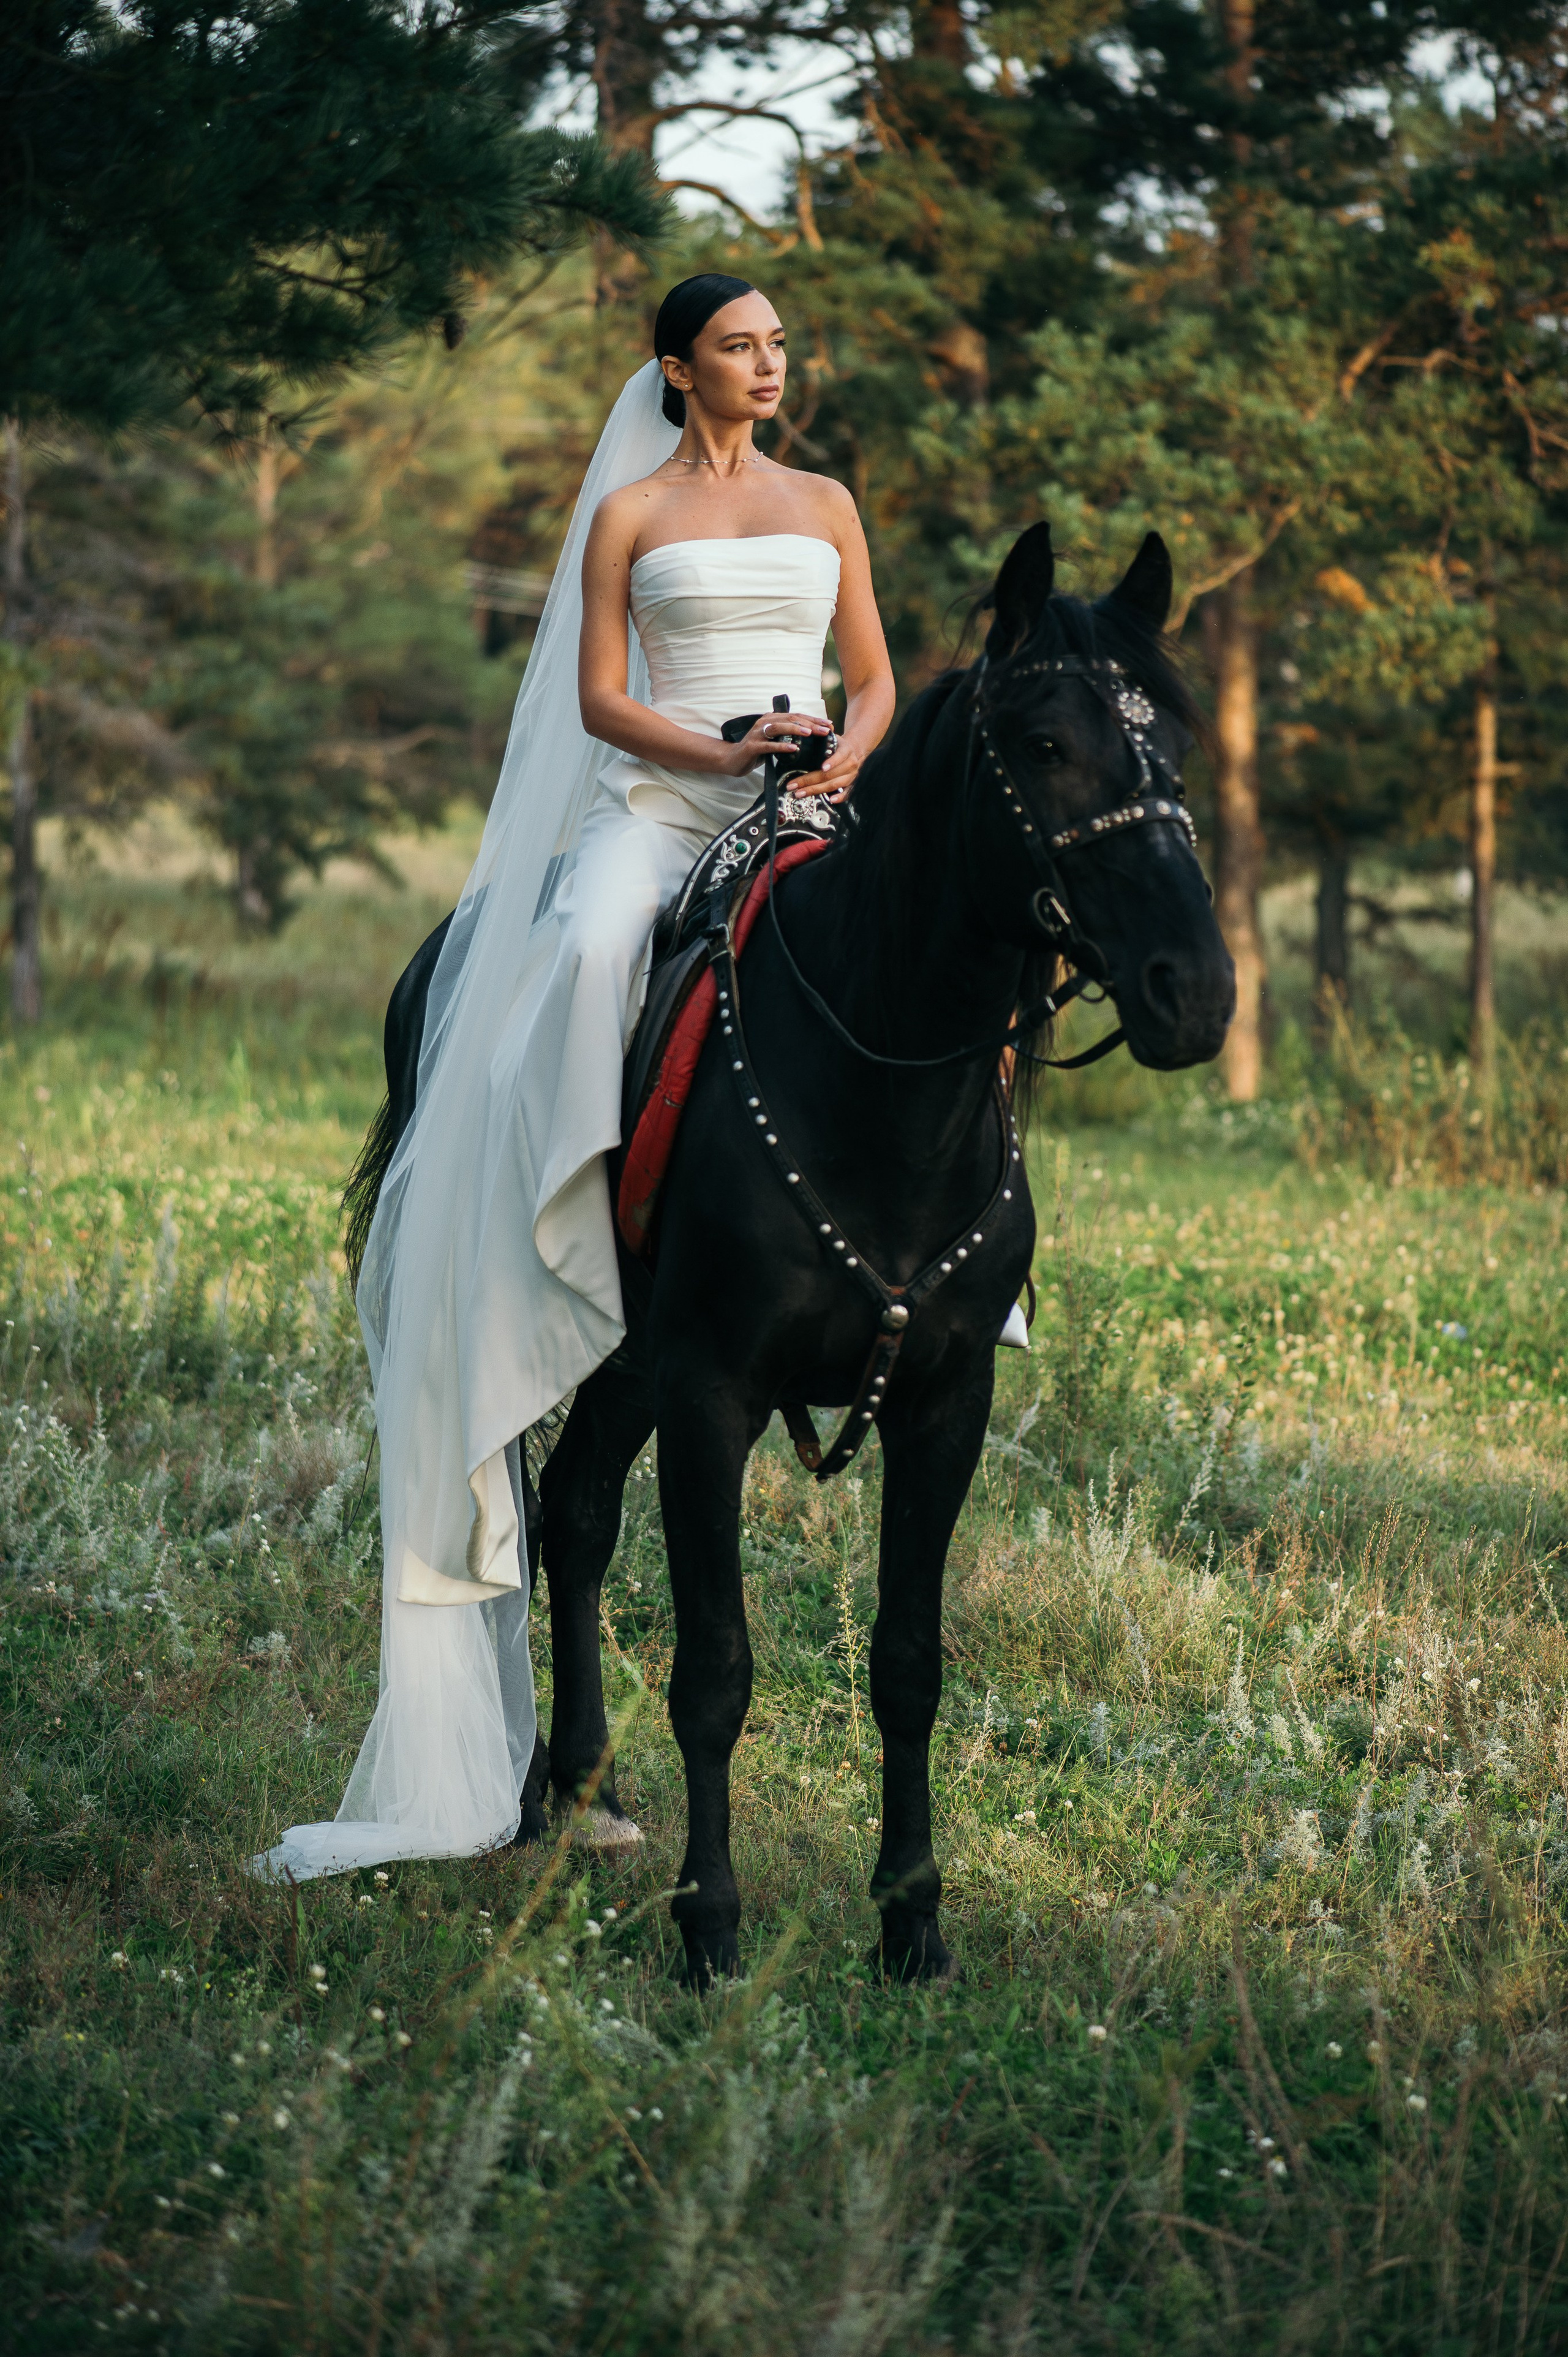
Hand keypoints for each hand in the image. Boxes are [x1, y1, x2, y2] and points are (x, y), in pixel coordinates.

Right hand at [716, 711, 834, 777]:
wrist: (732, 759)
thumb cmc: (755, 751)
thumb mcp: (774, 741)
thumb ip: (787, 736)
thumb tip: (809, 736)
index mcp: (772, 719)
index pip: (796, 716)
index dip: (813, 720)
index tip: (829, 725)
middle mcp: (765, 722)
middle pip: (790, 719)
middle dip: (809, 724)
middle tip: (825, 730)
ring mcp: (757, 734)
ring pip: (779, 728)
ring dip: (796, 730)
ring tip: (810, 733)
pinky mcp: (752, 746)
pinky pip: (769, 745)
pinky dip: (782, 747)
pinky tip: (794, 749)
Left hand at [794, 732, 865, 803]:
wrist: (855, 751)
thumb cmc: (839, 745)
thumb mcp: (833, 737)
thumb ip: (822, 736)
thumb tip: (806, 731)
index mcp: (846, 750)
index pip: (839, 756)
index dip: (831, 762)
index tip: (822, 767)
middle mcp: (850, 764)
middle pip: (830, 775)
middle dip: (809, 781)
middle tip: (794, 785)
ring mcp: (851, 776)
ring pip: (834, 785)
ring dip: (816, 790)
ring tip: (800, 793)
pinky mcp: (851, 784)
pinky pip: (847, 793)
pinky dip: (840, 797)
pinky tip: (831, 800)